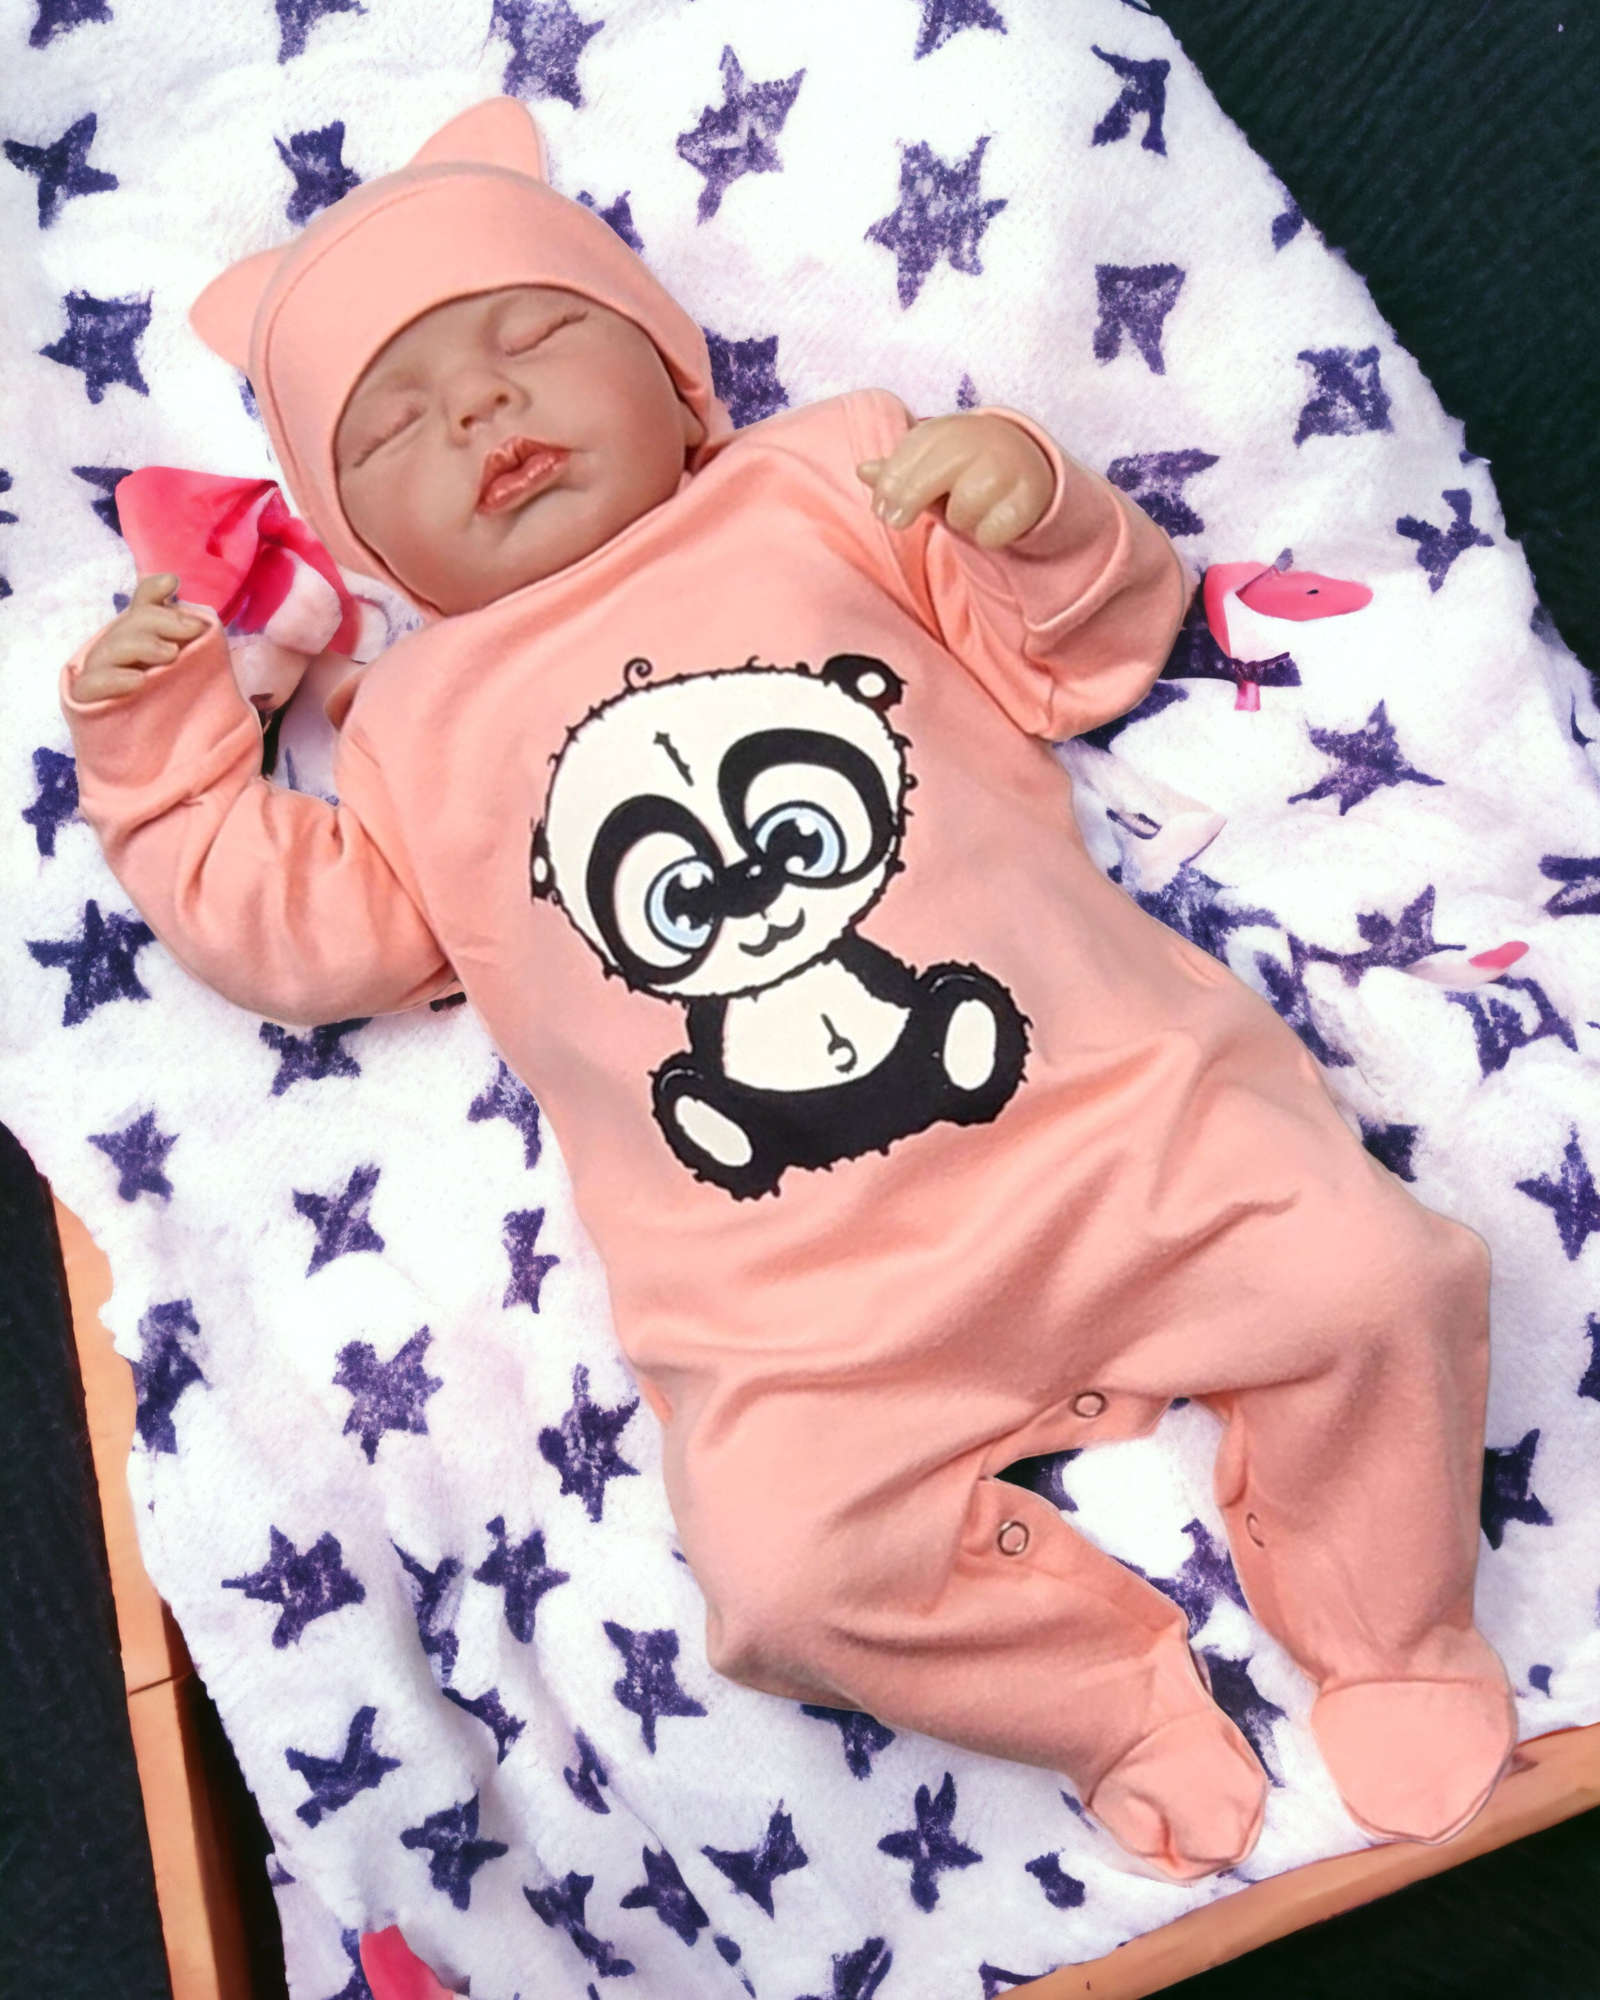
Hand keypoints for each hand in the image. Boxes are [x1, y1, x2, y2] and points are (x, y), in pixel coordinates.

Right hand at [73, 573, 209, 702]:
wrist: (162, 763)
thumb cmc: (175, 711)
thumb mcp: (189, 670)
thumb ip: (182, 635)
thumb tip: (175, 587)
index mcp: (138, 641)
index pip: (139, 608)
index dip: (152, 593)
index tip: (173, 584)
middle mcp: (114, 652)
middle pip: (129, 625)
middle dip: (161, 621)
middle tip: (193, 631)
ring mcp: (98, 676)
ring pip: (112, 649)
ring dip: (143, 646)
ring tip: (171, 655)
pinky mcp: (86, 704)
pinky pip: (92, 686)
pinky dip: (115, 680)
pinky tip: (138, 681)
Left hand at [856, 413, 1055, 549]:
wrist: (1023, 462)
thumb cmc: (963, 465)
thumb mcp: (928, 462)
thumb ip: (896, 469)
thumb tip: (863, 470)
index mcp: (948, 429)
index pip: (910, 455)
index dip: (889, 484)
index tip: (880, 508)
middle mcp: (978, 441)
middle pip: (929, 479)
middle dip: (907, 503)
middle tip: (896, 522)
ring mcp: (1006, 467)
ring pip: (961, 512)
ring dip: (960, 520)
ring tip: (969, 508)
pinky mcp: (1028, 497)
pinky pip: (990, 533)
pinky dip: (987, 535)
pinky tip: (993, 519)